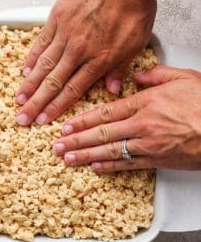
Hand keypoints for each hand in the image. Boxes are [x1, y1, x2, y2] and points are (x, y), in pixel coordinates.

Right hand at [16, 0, 163, 125]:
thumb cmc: (133, 6)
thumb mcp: (136, 43)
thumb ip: (120, 68)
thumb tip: (112, 90)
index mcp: (98, 60)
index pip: (72, 91)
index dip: (56, 108)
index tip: (43, 120)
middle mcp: (78, 51)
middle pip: (53, 83)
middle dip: (36, 104)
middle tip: (22, 118)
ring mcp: (65, 34)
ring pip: (43, 65)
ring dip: (29, 85)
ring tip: (18, 100)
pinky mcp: (57, 17)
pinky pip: (41, 42)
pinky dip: (31, 58)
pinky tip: (24, 71)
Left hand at [53, 65, 200, 171]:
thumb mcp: (183, 78)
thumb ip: (156, 74)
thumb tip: (137, 75)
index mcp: (145, 103)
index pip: (105, 113)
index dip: (82, 121)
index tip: (66, 126)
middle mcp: (141, 125)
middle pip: (101, 134)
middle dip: (76, 140)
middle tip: (57, 146)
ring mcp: (148, 145)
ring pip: (109, 151)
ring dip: (86, 155)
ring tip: (67, 159)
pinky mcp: (157, 160)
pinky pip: (128, 165)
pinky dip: (109, 167)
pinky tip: (93, 167)